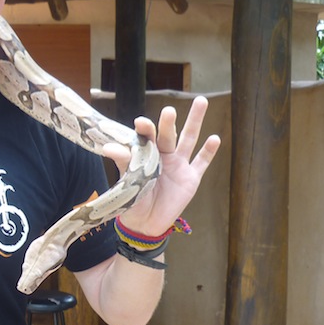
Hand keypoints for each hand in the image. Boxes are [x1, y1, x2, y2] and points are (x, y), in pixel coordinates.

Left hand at [103, 96, 220, 235]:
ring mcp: (179, 165)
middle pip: (168, 134)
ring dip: (195, 121)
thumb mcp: (128, 181)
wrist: (146, 223)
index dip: (145, 129)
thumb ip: (124, 162)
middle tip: (168, 111)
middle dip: (168, 123)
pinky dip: (208, 151)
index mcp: (146, 154)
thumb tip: (108, 147)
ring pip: (189, 139)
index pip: (147, 137)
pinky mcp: (191, 178)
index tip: (140, 123)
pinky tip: (215, 138)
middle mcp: (163, 155)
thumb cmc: (134, 199)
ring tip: (201, 101)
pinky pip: (202, 162)